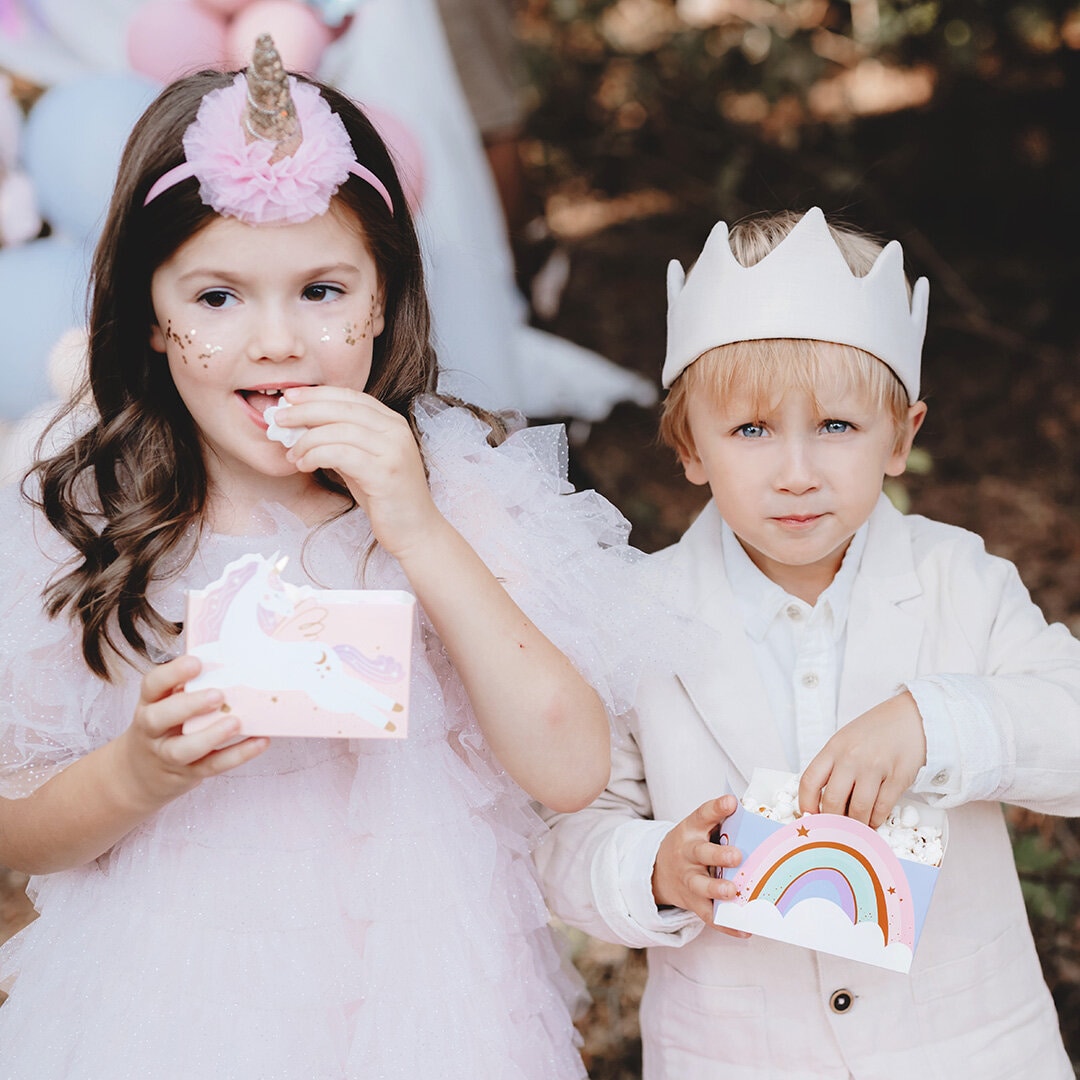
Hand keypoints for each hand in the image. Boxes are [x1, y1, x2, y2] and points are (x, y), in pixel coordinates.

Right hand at [116, 655, 268, 814]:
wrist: (139, 774)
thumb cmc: (164, 726)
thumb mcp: (165, 703)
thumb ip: (188, 687)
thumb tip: (231, 662)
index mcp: (150, 703)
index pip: (151, 685)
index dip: (172, 673)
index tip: (197, 663)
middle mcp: (152, 729)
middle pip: (159, 718)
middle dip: (189, 705)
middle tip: (218, 695)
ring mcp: (167, 755)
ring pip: (182, 749)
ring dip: (211, 736)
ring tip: (236, 723)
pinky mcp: (188, 773)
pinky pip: (212, 766)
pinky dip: (237, 755)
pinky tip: (260, 741)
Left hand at [277, 386, 443, 558]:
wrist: (416, 531)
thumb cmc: (386, 498)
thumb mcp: (363, 461)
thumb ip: (342, 441)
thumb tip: (302, 426)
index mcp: (392, 422)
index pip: (350, 396)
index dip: (316, 394)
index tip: (290, 396)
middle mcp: (396, 431)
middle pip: (342, 408)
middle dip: (305, 410)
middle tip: (279, 418)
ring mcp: (393, 451)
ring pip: (338, 430)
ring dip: (307, 439)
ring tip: (292, 453)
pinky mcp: (385, 473)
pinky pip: (340, 454)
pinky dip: (316, 455)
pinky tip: (304, 464)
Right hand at [652, 795, 746, 931]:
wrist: (661, 871)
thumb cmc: (693, 845)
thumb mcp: (700, 829)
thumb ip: (723, 823)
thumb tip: (760, 817)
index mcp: (691, 830)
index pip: (703, 815)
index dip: (716, 808)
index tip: (731, 802)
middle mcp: (687, 854)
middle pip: (700, 853)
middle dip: (718, 855)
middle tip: (737, 855)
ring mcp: (688, 879)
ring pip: (701, 886)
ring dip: (717, 889)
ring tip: (732, 892)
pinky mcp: (693, 903)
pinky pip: (709, 915)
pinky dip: (726, 924)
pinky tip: (744, 928)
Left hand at [799, 690, 926, 826]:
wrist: (911, 718)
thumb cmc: (876, 731)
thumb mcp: (845, 741)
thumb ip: (833, 766)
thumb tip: (822, 801)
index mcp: (833, 748)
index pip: (809, 781)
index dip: (805, 804)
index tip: (809, 816)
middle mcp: (851, 758)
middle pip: (832, 801)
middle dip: (832, 821)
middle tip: (835, 828)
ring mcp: (875, 768)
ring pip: (858, 809)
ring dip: (857, 825)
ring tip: (856, 828)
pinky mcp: (897, 777)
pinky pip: (882, 808)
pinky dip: (875, 820)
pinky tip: (873, 820)